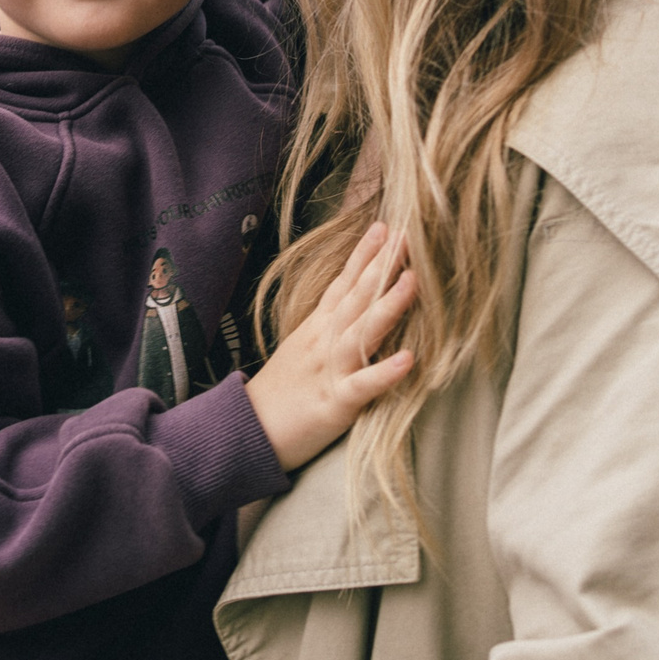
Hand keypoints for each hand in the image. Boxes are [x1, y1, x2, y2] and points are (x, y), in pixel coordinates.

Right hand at [243, 222, 416, 471]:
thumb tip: (352, 309)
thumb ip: (326, 329)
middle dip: (382, 266)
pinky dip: (384, 373)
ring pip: (362, 333)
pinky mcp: (334, 404)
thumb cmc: (278, 396)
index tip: (383, 227)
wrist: (245, 432)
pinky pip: (362, 386)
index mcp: (316, 330)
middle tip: (405, 235)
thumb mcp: (300, 352)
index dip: (363, 256)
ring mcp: (329, 370)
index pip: (343, 285)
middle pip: (355, 298)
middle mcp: (323, 342)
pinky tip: (408, 360)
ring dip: (388, 306)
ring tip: (413, 280)